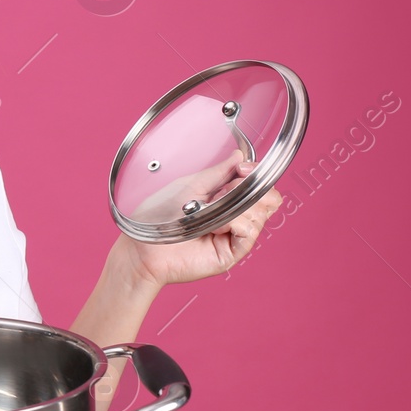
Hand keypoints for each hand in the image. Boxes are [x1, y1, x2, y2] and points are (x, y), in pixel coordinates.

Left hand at [117, 160, 283, 287]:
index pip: (258, 185)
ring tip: (211, 210)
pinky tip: (217, 223)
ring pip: (260, 214)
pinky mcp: (230, 253)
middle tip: (226, 189)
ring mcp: (233, 236)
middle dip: (251, 189)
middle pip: (268, 200)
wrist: (143, 245)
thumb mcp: (192, 184)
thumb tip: (240, 156)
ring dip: (237, 206)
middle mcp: (233, 218)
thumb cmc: (158, 216)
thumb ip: (219, 172)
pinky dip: (236, 222)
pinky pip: (250, 232)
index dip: (256, 174)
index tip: (243, 167)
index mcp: (224, 199)